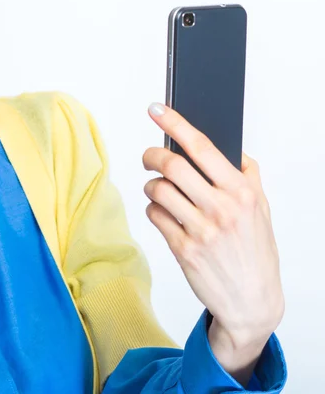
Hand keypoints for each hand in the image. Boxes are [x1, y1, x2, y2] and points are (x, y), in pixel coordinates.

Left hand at [141, 102, 284, 354]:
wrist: (252, 302)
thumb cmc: (256, 250)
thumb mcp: (261, 209)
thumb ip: (246, 175)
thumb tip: (230, 147)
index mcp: (241, 191)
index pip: (201, 146)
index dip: (175, 122)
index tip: (156, 108)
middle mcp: (221, 208)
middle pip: (171, 165)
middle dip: (152, 155)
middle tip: (149, 156)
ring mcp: (200, 230)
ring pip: (157, 189)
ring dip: (151, 185)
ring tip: (158, 188)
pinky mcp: (183, 249)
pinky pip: (154, 215)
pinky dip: (153, 208)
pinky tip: (163, 212)